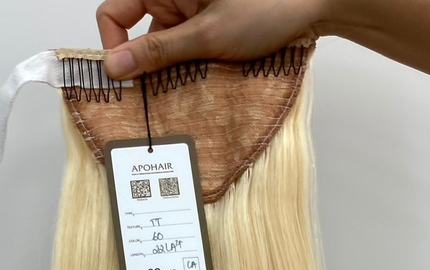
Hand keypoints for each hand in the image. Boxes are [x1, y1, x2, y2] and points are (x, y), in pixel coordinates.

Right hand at [97, 0, 336, 78]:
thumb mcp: (207, 35)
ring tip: (190, 92)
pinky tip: (203, 86)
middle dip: (147, 68)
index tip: (130, 79)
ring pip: (163, 49)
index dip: (115, 47)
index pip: (114, 14)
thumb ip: (158, 52)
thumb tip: (113, 67)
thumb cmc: (268, 7)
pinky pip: (185, 52)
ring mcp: (191, 12)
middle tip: (159, 99)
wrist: (316, 3)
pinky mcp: (208, 27)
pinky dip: (190, 70)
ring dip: (171, 73)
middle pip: (139, 36)